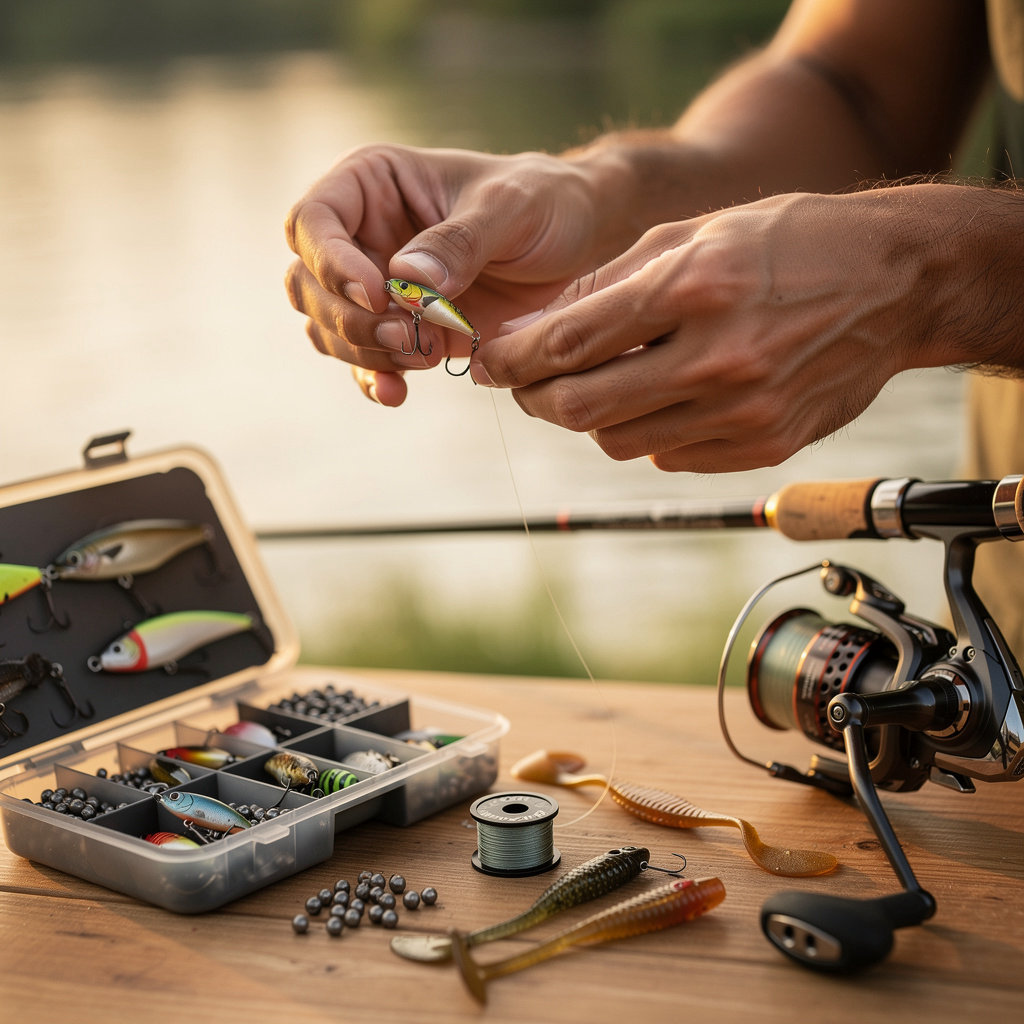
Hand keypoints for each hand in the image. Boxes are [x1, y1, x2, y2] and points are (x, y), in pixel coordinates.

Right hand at [284, 143, 604, 404]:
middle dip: (348, 318)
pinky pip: (364, 361)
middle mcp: (362, 234)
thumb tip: (403, 277)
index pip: (313, 221)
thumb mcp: (511, 207)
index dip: (330, 263)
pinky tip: (398, 393)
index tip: (379, 295)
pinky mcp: (401, 330)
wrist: (580, 243)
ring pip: (327, 328)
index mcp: (372, 183)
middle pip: (308, 283)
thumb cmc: (545, 203)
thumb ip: (459, 240)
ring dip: (364, 352)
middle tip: (406, 335)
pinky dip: (374, 379)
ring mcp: (378, 287)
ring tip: (423, 356)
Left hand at [473, 188, 947, 472]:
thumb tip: (535, 327)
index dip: (513, 360)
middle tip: (526, 384)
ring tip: (597, 384)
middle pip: (583, 407)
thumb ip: (609, 282)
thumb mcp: (695, 232)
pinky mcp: (762, 447)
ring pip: (619, 441)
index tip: (488, 364)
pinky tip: (659, 398)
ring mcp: (743, 412)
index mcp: (695, 287)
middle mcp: (718, 358)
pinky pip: (668, 456)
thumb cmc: (789, 243)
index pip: (569, 342)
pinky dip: (646, 432)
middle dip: (537, 398)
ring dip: (591, 417)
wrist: (895, 284)